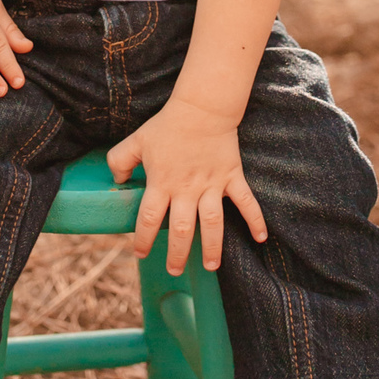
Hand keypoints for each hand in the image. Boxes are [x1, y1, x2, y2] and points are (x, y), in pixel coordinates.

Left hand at [105, 94, 266, 275]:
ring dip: (212, 246)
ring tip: (210, 266)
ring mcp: (211, 184)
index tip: (140, 253)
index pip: (149, 217)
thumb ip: (119, 161)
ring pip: (212, 222)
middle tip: (174, 270)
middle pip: (181, 228)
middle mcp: (187, 188)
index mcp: (162, 182)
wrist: (201, 107)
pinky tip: (261, 238)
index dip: (143, 238)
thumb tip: (116, 182)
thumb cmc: (167, 125)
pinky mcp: (231, 176)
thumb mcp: (136, 141)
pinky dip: (255, 220)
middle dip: (177, 253)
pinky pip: (245, 202)